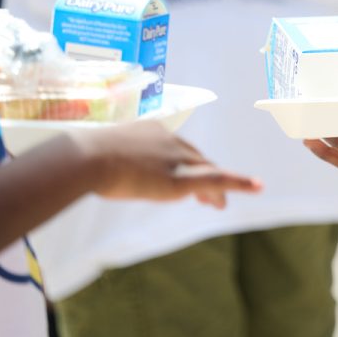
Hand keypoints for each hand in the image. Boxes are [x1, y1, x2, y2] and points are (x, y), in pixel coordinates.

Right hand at [74, 122, 260, 209]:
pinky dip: (239, 182)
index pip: (175, 147)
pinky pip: (217, 178)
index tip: (180, 171)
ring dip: (215, 188)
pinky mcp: (180, 178)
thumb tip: (90, 170)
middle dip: (203, 175)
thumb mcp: (96, 156)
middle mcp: (169, 140)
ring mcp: (176, 158)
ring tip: (218, 205)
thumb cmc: (80, 158)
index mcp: (151, 131)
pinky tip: (257, 186)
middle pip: (195, 158)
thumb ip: (105, 162)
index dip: (182, 161)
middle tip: (209, 195)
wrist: (86, 157)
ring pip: (206, 171)